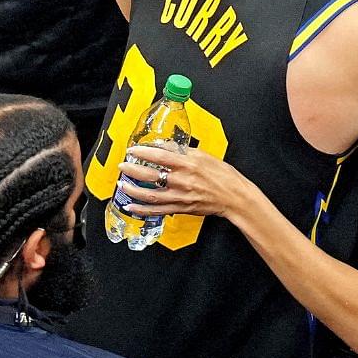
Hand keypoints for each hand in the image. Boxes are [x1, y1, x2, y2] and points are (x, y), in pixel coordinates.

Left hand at [116, 143, 264, 219]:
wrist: (235, 197)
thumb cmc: (224, 176)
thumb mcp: (205, 156)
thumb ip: (184, 152)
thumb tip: (166, 147)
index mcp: (189, 164)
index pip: (160, 156)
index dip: (143, 152)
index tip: (133, 150)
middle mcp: (182, 180)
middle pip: (151, 174)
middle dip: (132, 169)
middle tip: (123, 165)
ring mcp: (180, 196)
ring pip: (150, 194)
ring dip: (133, 190)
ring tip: (122, 184)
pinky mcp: (181, 208)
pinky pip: (157, 210)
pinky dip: (142, 209)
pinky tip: (131, 206)